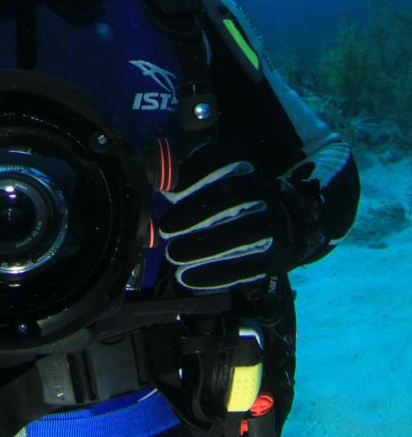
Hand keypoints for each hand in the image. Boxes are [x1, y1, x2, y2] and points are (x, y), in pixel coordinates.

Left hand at [158, 144, 297, 291]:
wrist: (280, 224)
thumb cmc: (229, 197)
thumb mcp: (213, 176)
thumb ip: (185, 176)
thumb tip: (156, 184)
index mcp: (242, 165)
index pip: (220, 161)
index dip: (193, 175)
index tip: (169, 193)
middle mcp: (261, 190)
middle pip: (232, 198)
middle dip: (195, 213)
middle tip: (166, 228)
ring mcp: (272, 223)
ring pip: (242, 233)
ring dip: (204, 246)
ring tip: (174, 254)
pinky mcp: (272, 256)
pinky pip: (246, 266)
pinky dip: (215, 273)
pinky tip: (188, 276)